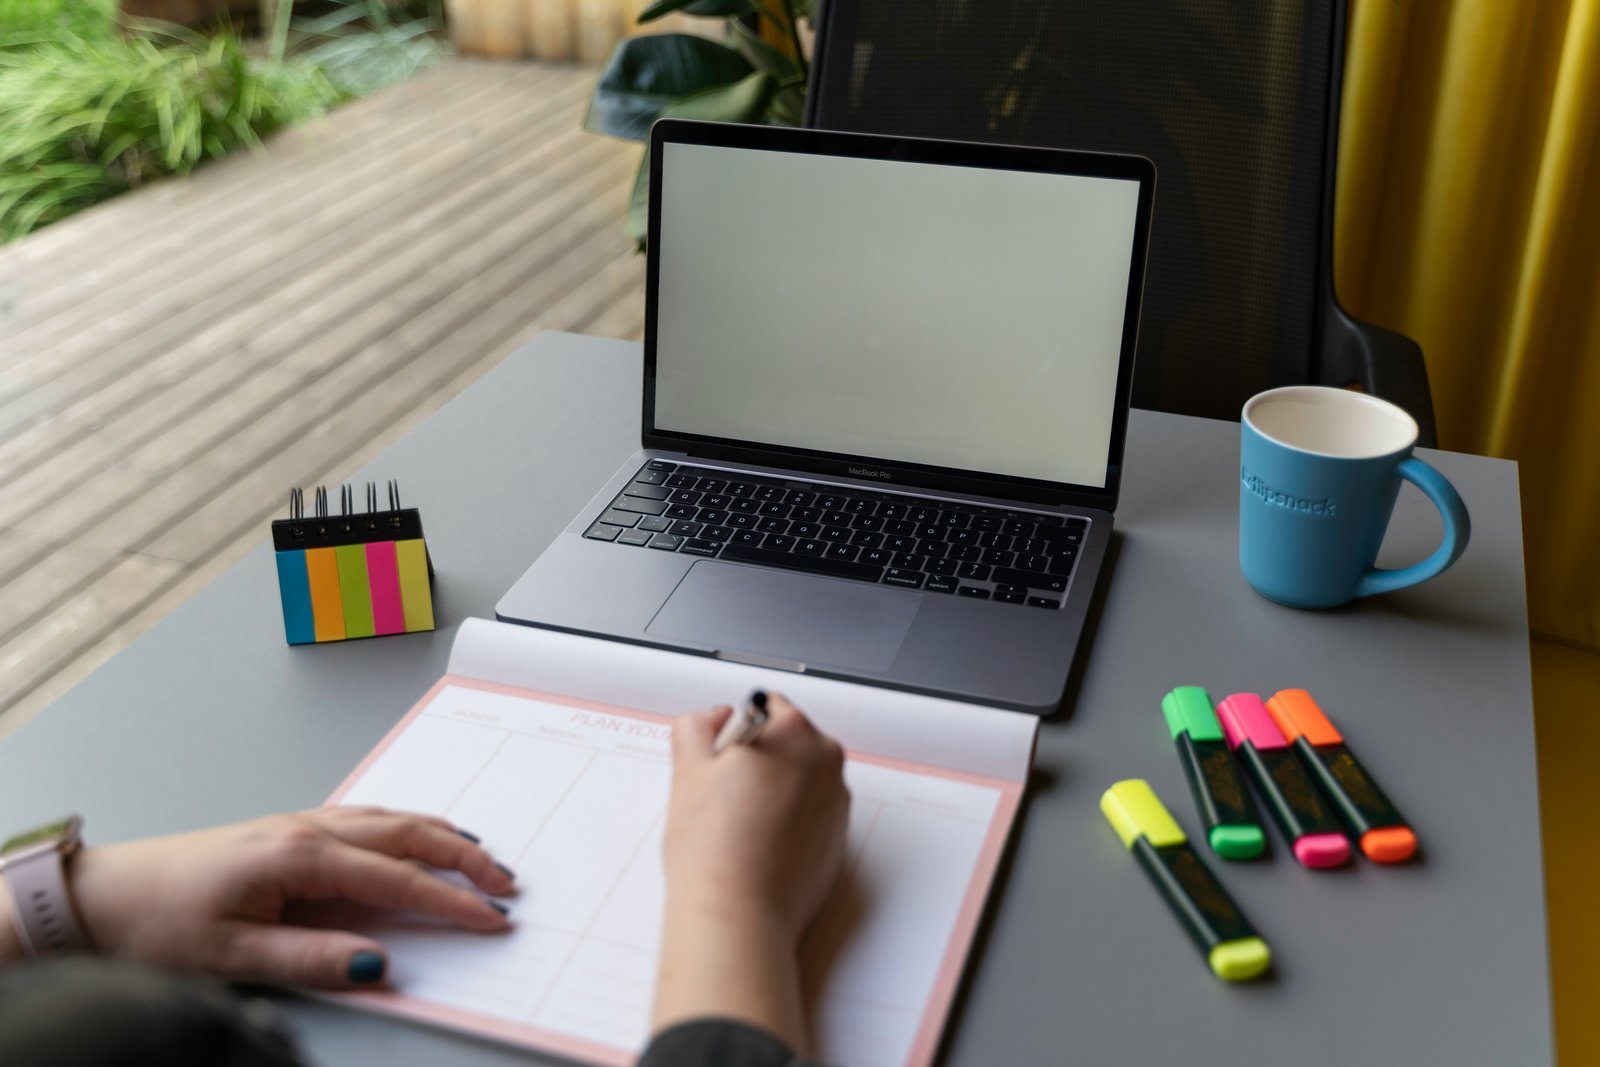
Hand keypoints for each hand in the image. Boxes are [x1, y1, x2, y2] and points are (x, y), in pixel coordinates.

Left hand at [65, 807, 513, 987]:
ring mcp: (300, 824)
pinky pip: (367, 819)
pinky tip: (416, 834)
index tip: (492, 919)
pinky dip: (407, 826)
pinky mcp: (289, 831)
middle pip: (408, 835)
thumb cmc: (159, 920)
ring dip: (441, 835)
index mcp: (301, 856)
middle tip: (507, 883)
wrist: (106, 894)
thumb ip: (312, 958)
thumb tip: (378, 963)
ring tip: (481, 854)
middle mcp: (308, 830)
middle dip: (464, 858)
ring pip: (391, 819)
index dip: (451, 902)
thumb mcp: (233, 956)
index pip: (398, 879)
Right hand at [664, 693, 849, 941]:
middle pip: (786, 742)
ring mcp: (837, 802)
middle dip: (758, 760)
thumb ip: (698, 724)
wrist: (738, 915)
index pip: (765, 706)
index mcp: (795, 733)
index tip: (721, 762)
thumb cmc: (715, 848)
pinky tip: (759, 845)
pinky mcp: (838, 839)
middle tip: (725, 797)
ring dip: (773, 790)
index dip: (734, 733)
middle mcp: (827, 762)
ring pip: (798, 779)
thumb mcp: (688, 767)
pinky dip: (788, 821)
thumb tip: (715, 718)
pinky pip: (810, 814)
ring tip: (741, 826)